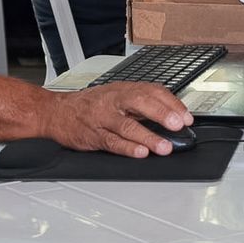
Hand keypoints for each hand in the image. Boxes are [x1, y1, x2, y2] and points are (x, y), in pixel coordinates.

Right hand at [46, 82, 191, 157]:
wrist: (57, 111)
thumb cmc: (91, 104)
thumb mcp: (117, 94)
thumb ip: (142, 102)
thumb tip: (172, 112)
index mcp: (123, 90)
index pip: (152, 91)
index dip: (171, 103)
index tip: (186, 116)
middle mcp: (114, 101)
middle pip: (140, 103)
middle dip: (162, 114)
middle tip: (178, 125)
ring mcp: (103, 119)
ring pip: (127, 125)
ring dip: (148, 136)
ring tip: (164, 147)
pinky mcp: (94, 136)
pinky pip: (112, 142)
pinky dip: (127, 148)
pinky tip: (140, 153)